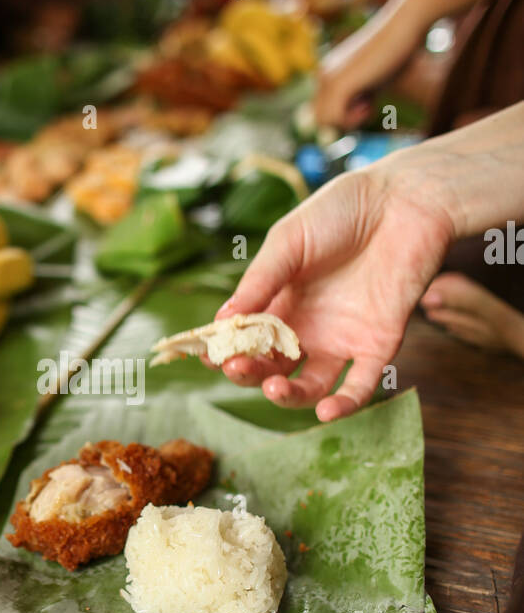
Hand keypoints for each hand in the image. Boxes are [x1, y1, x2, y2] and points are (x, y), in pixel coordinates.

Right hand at [213, 155, 455, 420]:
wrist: (403, 200)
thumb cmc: (342, 211)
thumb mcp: (288, 241)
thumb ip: (260, 281)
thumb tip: (221, 322)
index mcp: (280, 303)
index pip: (246, 340)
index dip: (226, 350)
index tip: (210, 354)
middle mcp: (308, 328)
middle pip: (272, 368)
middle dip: (250, 373)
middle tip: (237, 366)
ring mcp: (341, 340)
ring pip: (310, 386)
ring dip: (289, 397)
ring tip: (274, 389)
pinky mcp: (377, 346)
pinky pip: (359, 387)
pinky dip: (344, 406)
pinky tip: (326, 412)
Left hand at [313, 0, 425, 128]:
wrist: (404, 26)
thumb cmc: (396, 51)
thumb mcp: (374, 80)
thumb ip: (359, 97)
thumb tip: (349, 123)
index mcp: (328, 72)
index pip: (323, 110)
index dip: (345, 116)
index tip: (367, 102)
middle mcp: (323, 74)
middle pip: (321, 119)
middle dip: (344, 121)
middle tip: (368, 106)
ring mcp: (328, 78)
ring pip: (324, 122)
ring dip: (348, 122)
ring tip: (369, 104)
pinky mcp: (339, 83)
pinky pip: (335, 119)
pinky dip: (352, 120)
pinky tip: (369, 104)